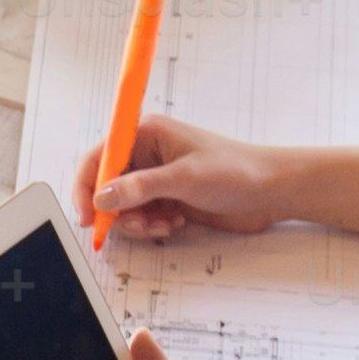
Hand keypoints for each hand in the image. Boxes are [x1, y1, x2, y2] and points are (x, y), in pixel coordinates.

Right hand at [75, 115, 311, 243]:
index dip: (87, 186)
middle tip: (138, 225)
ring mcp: (157, 178)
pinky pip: (142, 217)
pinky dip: (152, 226)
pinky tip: (175, 223)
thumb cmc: (235, 170)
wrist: (271, 190)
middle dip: (119, 211)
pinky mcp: (167, 197)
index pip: (99, 157)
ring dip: (138, 222)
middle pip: (107, 187)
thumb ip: (140, 188)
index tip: (89, 215)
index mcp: (146, 133)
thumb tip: (102, 197)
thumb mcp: (184, 178)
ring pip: (124, 207)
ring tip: (164, 224)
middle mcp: (147, 154)